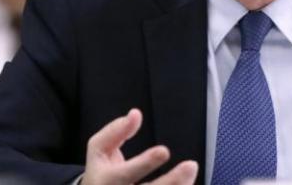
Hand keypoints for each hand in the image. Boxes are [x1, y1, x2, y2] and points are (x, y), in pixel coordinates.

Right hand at [83, 108, 197, 184]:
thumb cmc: (101, 172)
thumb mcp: (98, 150)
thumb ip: (115, 131)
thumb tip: (135, 114)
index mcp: (105, 181)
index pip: (125, 174)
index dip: (145, 163)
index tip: (164, 151)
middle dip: (171, 182)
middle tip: (191, 165)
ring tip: (192, 171)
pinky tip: (188, 183)